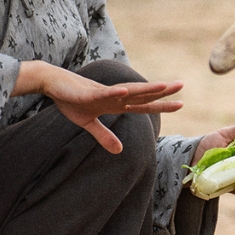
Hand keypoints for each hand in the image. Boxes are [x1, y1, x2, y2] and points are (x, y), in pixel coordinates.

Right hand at [13, 60, 182, 153]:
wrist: (51, 83)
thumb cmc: (71, 99)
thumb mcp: (88, 122)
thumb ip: (104, 136)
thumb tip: (120, 150)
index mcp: (115, 104)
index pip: (143, 105)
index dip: (161, 105)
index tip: (180, 104)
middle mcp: (114, 96)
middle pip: (142, 94)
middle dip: (162, 91)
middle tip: (182, 85)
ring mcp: (102, 92)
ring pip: (128, 90)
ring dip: (145, 88)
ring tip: (163, 85)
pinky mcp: (88, 92)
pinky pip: (104, 93)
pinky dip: (115, 92)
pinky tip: (126, 91)